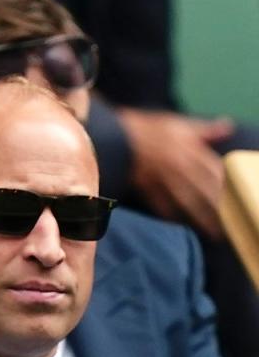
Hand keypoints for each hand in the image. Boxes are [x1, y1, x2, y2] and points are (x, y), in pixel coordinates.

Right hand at [117, 108, 233, 239]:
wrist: (115, 136)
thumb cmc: (148, 129)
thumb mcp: (178, 124)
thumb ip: (204, 129)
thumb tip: (228, 127)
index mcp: (190, 150)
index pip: (217, 170)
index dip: (230, 186)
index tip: (240, 199)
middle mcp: (179, 167)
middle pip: (205, 191)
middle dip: (219, 208)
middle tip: (233, 224)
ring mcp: (163, 180)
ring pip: (187, 202)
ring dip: (201, 218)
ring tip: (214, 233)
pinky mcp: (146, 189)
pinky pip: (162, 205)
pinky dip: (172, 216)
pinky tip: (181, 225)